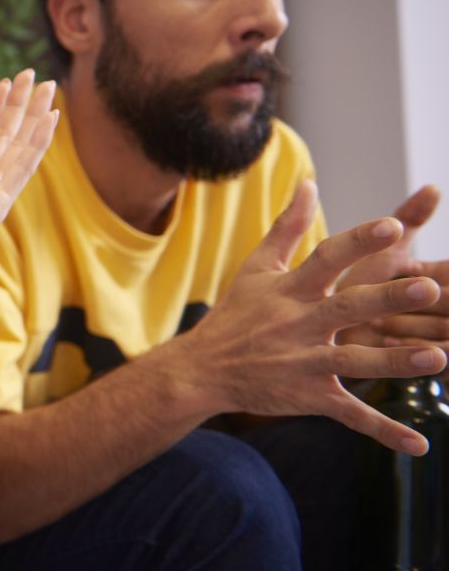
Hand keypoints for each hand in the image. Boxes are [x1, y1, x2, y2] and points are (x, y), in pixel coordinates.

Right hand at [173, 181, 447, 454]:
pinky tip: (420, 444)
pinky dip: (384, 432)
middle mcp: (298, 324)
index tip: (393, 225)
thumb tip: (310, 182)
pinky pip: (350, 415)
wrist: (201, 370)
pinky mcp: (309, 397)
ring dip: (395, 363)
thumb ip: (287, 227)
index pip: (326, 258)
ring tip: (438, 357)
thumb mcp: (256, 267)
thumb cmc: (236, 315)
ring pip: (355, 362)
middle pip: (347, 308)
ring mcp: (304, 363)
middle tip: (428, 288)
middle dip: (387, 299)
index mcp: (289, 289)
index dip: (359, 241)